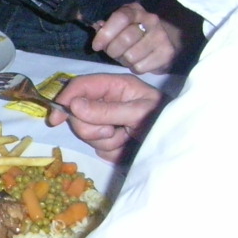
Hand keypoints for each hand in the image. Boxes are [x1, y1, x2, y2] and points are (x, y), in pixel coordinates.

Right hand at [47, 72, 163, 162]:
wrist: (181, 146)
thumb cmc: (164, 120)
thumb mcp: (138, 112)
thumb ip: (107, 110)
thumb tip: (74, 106)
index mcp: (115, 87)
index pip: (81, 87)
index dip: (65, 100)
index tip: (56, 119)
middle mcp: (107, 102)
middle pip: (78, 114)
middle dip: (92, 127)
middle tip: (113, 132)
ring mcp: (107, 122)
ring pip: (87, 134)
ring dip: (105, 141)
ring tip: (126, 139)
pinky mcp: (110, 141)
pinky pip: (98, 148)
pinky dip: (113, 151)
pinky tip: (127, 147)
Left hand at [92, 2, 179, 74]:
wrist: (167, 40)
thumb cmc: (135, 33)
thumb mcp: (120, 25)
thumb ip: (107, 26)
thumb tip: (97, 27)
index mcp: (135, 11)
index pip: (121, 18)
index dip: (106, 33)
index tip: (96, 46)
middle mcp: (151, 20)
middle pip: (124, 39)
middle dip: (113, 51)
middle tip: (114, 53)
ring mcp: (161, 36)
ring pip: (131, 56)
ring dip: (124, 61)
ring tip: (128, 57)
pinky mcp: (167, 53)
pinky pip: (140, 67)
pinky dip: (135, 68)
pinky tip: (139, 62)